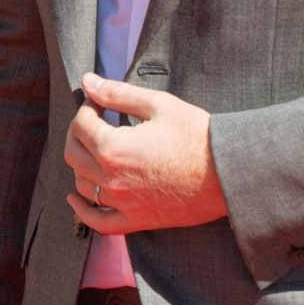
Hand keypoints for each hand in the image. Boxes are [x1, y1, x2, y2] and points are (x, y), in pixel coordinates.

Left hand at [65, 72, 227, 233]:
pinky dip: (83, 211)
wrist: (229, 173)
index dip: (88, 105)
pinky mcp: (137, 221)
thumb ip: (118, 93)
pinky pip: (99, 222)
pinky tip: (75, 199)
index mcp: (113, 149)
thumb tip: (87, 81)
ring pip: (82, 185)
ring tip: (92, 147)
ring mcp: (123, 204)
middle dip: (78, 131)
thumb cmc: (196, 135)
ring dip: (80, 163)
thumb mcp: (157, 104)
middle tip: (94, 118)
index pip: (82, 123)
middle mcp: (112, 180)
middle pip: (74, 153)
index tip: (100, 98)